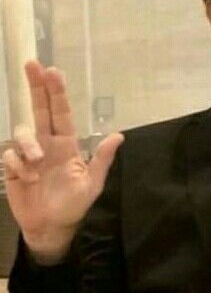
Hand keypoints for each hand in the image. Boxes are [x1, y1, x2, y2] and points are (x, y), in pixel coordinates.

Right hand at [2, 60, 123, 259]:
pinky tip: (28, 179)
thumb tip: (118, 135)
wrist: (52, 227)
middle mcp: (46, 144)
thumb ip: (102, 160)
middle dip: (36, 86)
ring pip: (22, 133)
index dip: (57, 93)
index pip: (61, 113)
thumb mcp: (92, 184)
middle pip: (39, 109)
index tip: (52, 71)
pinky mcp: (13, 168)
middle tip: (32, 64)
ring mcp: (28, 155)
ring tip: (37, 164)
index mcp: (66, 145)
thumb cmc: (73, 205)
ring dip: (28, 144)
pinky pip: (10, 155)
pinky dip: (18, 165)